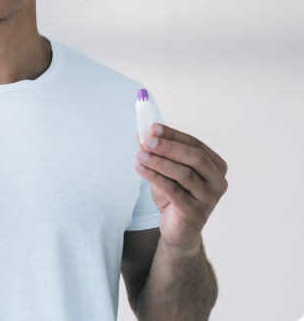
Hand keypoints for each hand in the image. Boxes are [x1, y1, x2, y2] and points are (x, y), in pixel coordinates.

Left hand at [135, 124, 227, 254]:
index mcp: (216, 166)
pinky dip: (155, 177)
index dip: (174, 135)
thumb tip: (142, 133)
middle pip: (195, 158)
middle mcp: (218, 182)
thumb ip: (158, 152)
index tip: (153, 128)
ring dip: (159, 162)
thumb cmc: (175, 195)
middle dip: (170, 147)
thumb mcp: (166, 170)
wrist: (178, 230)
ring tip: (140, 155)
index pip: (195, 145)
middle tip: (148, 141)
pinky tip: (140, 169)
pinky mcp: (195, 213)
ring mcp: (209, 199)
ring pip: (184, 174)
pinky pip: (173, 191)